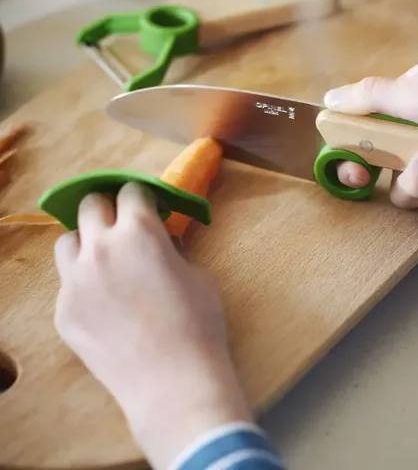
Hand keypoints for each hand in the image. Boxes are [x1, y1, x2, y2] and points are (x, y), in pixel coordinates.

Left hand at [53, 183, 251, 469]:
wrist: (173, 381)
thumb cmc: (198, 322)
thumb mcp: (197, 274)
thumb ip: (173, 249)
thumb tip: (160, 242)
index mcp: (139, 231)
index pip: (131, 191)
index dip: (143, 196)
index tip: (150, 206)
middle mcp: (100, 248)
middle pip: (91, 206)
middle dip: (109, 208)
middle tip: (125, 225)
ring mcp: (75, 281)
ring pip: (67, 241)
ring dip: (87, 242)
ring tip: (107, 261)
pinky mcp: (64, 312)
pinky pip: (68, 284)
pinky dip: (85, 283)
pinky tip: (107, 305)